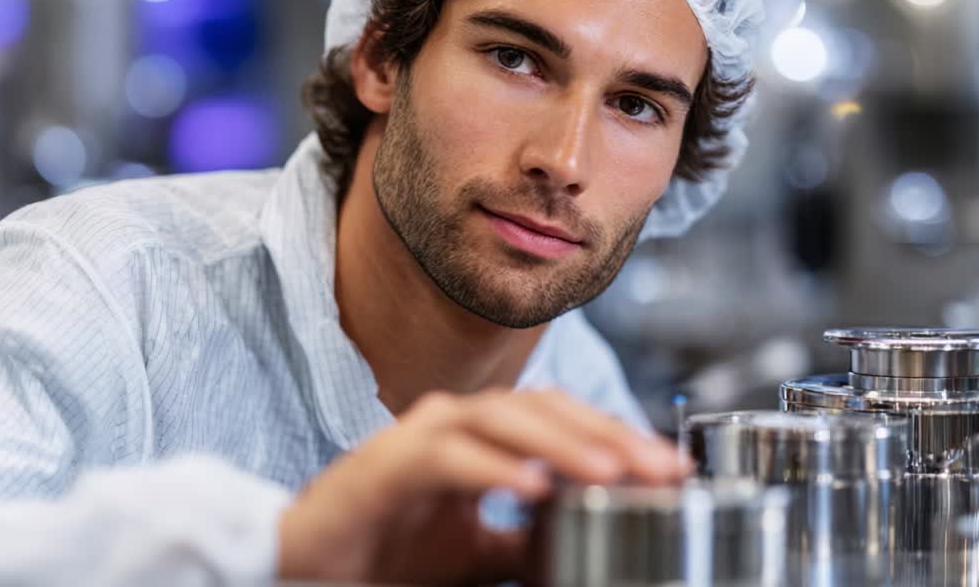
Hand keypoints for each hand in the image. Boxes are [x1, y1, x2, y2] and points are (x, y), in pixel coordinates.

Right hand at [277, 388, 686, 584]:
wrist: (307, 571)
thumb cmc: (387, 554)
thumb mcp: (480, 552)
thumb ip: (529, 538)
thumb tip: (590, 534)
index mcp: (481, 434)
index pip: (563, 419)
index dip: (619, 437)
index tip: (670, 469)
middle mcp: (456, 422)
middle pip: (546, 408)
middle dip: (609, 435)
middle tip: (661, 469)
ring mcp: (420, 435)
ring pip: (504, 419)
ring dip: (564, 444)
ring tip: (613, 473)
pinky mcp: (386, 464)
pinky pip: (449, 457)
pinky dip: (494, 468)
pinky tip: (535, 489)